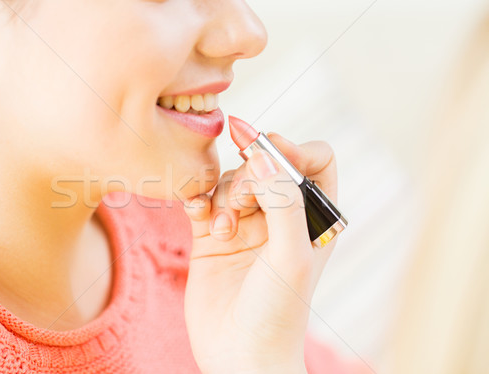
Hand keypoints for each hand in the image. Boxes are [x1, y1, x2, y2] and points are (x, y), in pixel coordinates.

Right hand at [182, 133, 338, 373]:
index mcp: (312, 219)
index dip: (291, 149)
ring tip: (223, 233)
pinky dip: (198, 199)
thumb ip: (283, 199)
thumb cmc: (277, 312)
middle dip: (249, 180)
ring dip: (223, 198)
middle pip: (264, 166)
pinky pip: (203, 199)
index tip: (264, 150)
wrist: (238, 355)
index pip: (313, 161)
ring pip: (231, 180)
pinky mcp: (211, 236)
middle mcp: (280, 218)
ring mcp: (245, 225)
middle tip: (241, 212)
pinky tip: (198, 214)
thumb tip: (262, 153)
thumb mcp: (292, 255)